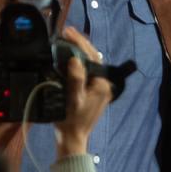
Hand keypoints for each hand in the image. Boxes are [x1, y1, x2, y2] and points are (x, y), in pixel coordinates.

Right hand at [54, 27, 112, 156]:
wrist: (72, 139)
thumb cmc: (71, 121)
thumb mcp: (73, 100)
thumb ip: (76, 80)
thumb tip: (75, 60)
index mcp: (102, 84)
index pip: (92, 56)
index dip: (80, 42)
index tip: (68, 32)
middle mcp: (104, 84)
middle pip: (93, 58)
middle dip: (80, 44)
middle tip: (66, 32)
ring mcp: (99, 88)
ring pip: (90, 64)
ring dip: (80, 52)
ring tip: (68, 40)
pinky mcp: (92, 92)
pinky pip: (87, 72)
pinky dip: (79, 62)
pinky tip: (70, 57)